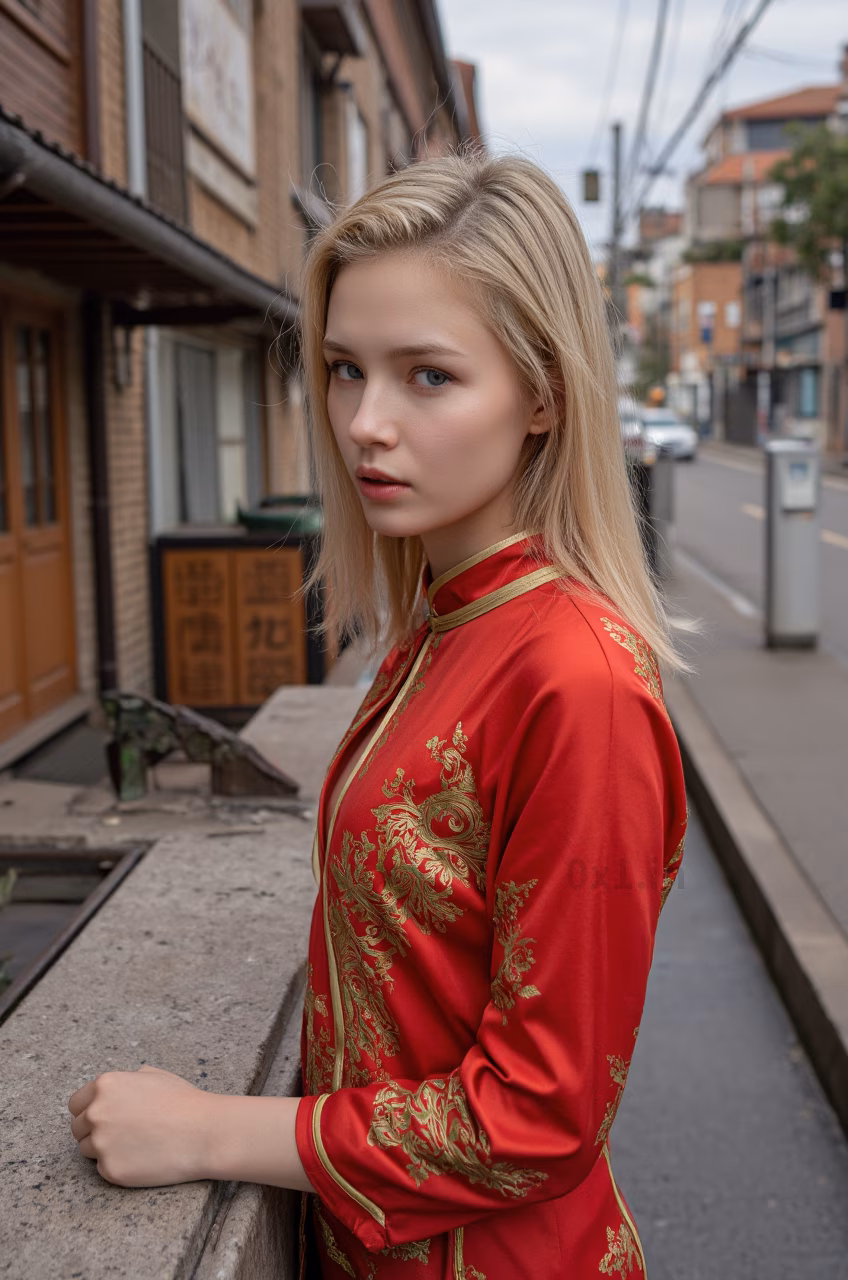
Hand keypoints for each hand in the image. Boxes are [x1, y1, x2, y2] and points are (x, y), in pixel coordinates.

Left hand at [68, 1064, 215, 1187]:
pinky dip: (120, 1166)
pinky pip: (104, 1169)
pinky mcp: (110, 1170)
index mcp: (105, 1086)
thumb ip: (127, 1080)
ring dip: (106, 1149)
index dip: (89, 1111)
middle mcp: (97, 1112)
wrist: (204, 1132)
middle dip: (95, 1131)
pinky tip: (143, 1158)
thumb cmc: (184, 1102)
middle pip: (78, 1129)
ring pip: (88, 1150)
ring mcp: (101, 1143)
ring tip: (137, 1144)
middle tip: (122, 1134)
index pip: (76, 1104)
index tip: (103, 1118)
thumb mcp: (155, 1076)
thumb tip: (117, 1088)